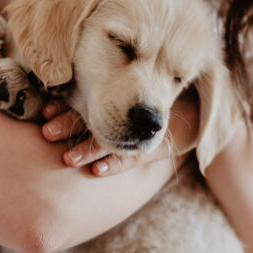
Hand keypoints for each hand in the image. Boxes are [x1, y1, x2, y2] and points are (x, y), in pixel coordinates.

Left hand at [41, 90, 199, 176]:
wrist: (208, 109)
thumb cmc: (169, 95)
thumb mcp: (143, 84)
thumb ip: (112, 86)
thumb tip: (64, 81)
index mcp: (125, 93)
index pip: (91, 97)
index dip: (67, 104)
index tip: (44, 110)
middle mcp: (133, 109)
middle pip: (98, 115)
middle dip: (69, 125)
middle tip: (46, 132)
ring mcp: (148, 127)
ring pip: (113, 138)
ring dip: (89, 148)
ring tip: (67, 158)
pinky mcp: (161, 145)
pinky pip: (137, 156)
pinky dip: (117, 163)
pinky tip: (98, 171)